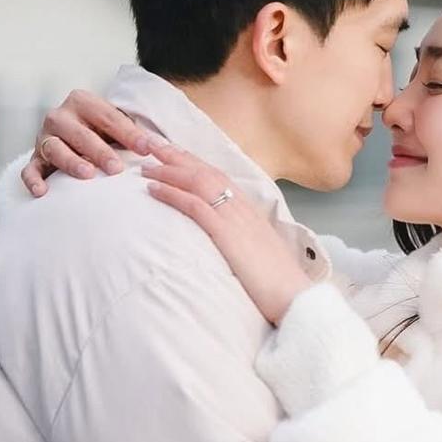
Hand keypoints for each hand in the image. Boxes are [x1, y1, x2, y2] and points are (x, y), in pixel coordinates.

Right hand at [24, 90, 156, 196]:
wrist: (77, 139)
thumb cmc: (104, 134)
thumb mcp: (120, 129)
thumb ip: (137, 136)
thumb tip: (163, 150)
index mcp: (84, 102)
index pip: (108, 117)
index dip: (128, 133)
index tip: (147, 149)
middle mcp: (60, 116)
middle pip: (79, 133)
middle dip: (99, 150)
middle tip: (117, 168)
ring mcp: (45, 137)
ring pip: (54, 148)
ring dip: (70, 161)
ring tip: (87, 174)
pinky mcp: (35, 158)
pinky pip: (30, 169)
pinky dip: (33, 180)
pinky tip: (43, 192)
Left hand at [142, 141, 312, 324]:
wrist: (296, 298)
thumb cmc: (280, 284)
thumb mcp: (261, 255)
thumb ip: (245, 243)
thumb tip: (231, 244)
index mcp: (252, 212)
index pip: (220, 177)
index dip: (195, 163)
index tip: (174, 154)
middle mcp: (244, 208)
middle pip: (206, 171)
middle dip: (177, 155)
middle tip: (151, 144)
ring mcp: (236, 218)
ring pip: (198, 182)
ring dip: (169, 170)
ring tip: (145, 165)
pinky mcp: (227, 233)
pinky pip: (194, 205)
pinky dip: (172, 193)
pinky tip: (153, 188)